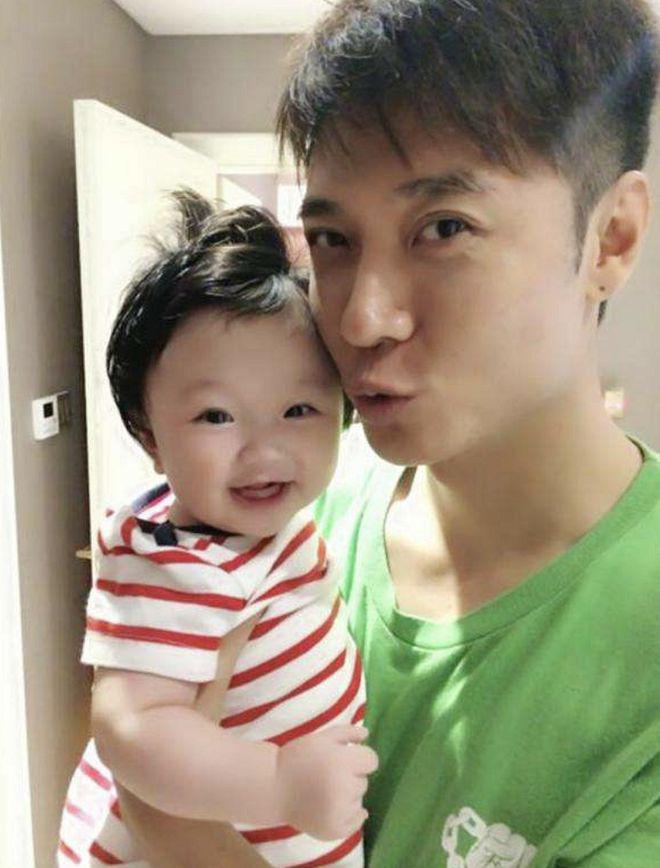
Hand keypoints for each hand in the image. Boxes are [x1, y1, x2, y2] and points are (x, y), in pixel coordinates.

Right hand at [275, 725, 377, 840]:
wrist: (273, 786)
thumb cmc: (298, 757)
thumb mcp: (322, 737)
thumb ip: (348, 732)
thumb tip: (367, 735)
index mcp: (342, 762)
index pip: (372, 761)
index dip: (360, 758)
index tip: (347, 758)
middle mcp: (344, 788)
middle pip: (364, 782)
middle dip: (351, 776)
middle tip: (331, 774)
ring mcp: (340, 812)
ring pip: (359, 801)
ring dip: (349, 795)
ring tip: (326, 791)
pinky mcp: (334, 830)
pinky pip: (356, 823)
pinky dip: (350, 815)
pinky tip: (336, 806)